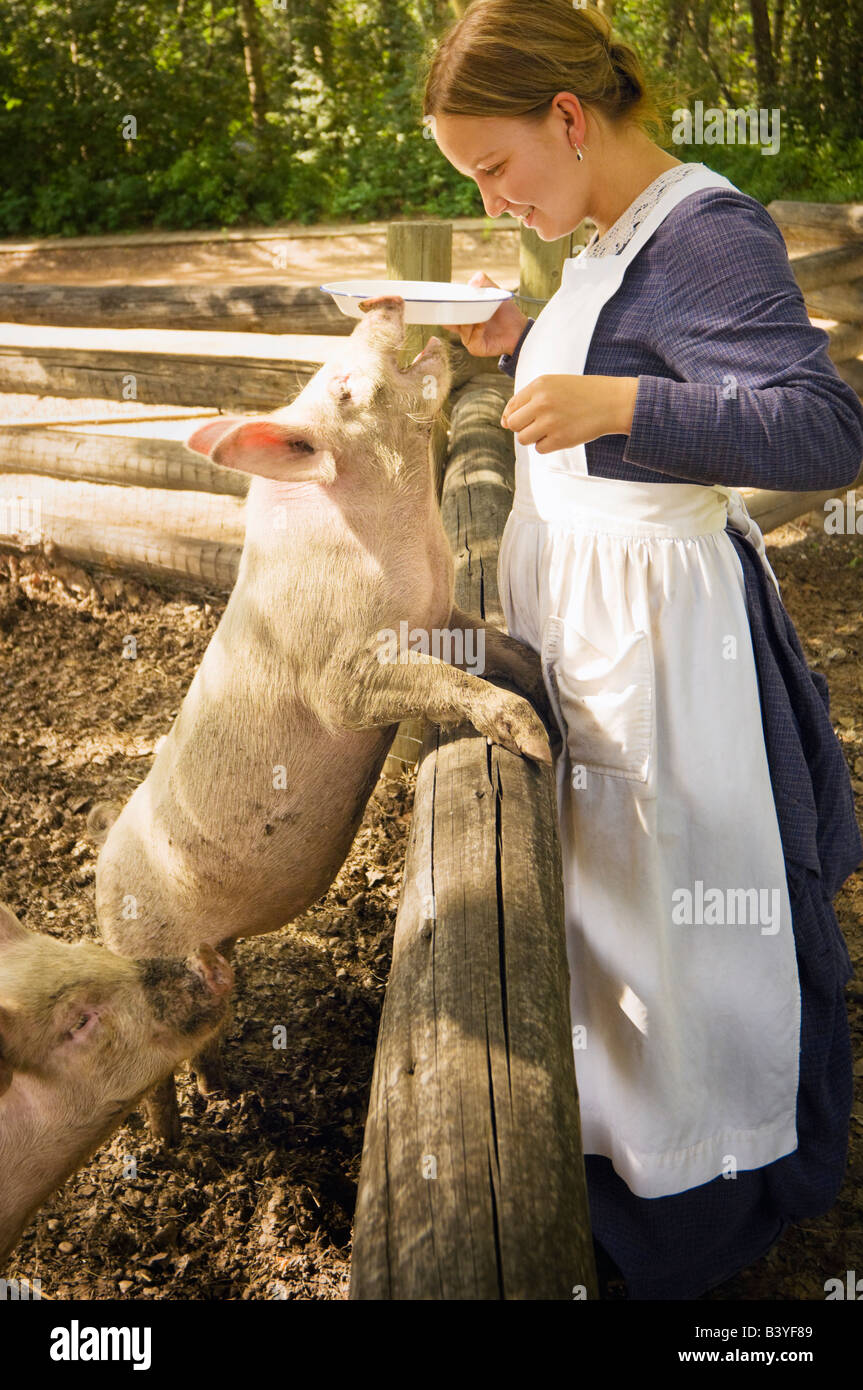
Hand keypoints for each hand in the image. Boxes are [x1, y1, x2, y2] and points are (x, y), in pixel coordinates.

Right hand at [442, 271, 527, 357]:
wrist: (519, 328)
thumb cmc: (505, 311)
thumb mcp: (494, 291)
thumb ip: (483, 280)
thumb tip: (471, 283)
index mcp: (463, 315)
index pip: (447, 311)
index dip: (443, 304)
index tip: (441, 296)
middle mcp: (463, 328)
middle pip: (447, 322)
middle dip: (449, 313)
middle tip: (453, 302)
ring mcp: (469, 339)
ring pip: (461, 329)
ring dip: (468, 319)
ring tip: (477, 311)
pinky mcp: (476, 348)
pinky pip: (471, 340)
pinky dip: (476, 330)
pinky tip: (483, 323)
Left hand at [500, 374, 638, 451]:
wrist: (612, 402)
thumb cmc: (582, 394)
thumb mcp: (555, 385)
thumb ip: (528, 399)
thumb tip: (503, 422)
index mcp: (539, 385)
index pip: (511, 406)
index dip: (517, 415)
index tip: (531, 416)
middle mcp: (542, 402)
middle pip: (512, 424)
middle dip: (523, 427)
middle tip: (540, 424)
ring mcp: (550, 421)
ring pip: (523, 438)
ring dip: (533, 437)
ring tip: (551, 429)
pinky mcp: (559, 439)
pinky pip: (539, 449)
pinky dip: (547, 445)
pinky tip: (561, 435)